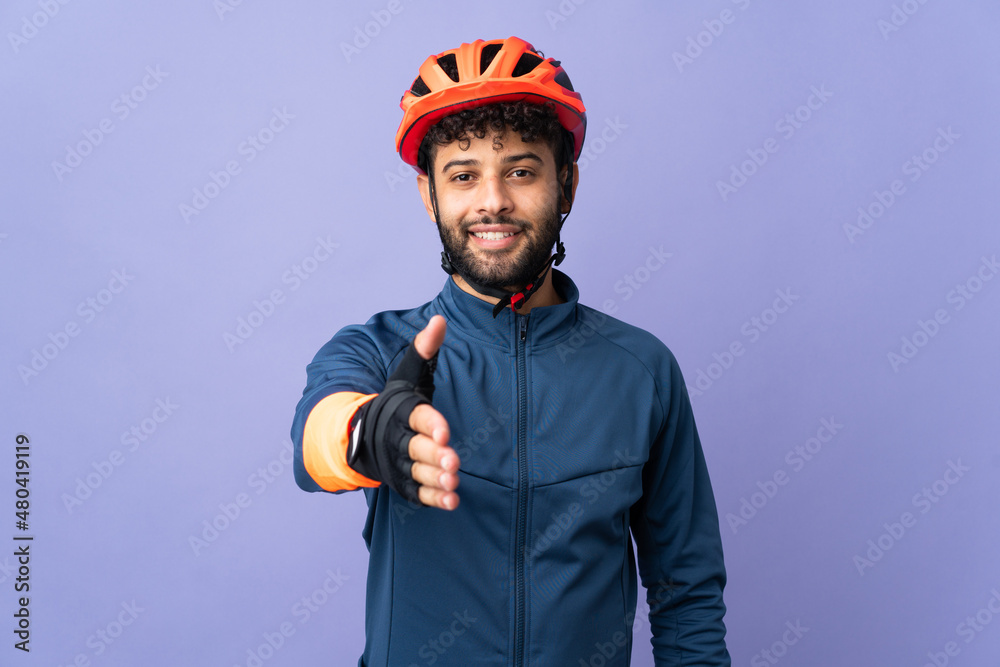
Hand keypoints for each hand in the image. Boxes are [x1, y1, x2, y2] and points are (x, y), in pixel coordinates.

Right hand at [407, 315, 460, 509]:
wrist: (362, 434)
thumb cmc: (394, 402)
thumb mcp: (407, 375)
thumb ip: (424, 350)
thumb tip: (440, 319)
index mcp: (402, 412)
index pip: (418, 416)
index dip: (431, 425)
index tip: (445, 433)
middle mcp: (398, 438)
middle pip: (417, 448)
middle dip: (435, 455)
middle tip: (453, 462)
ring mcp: (399, 463)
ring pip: (418, 472)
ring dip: (435, 479)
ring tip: (453, 483)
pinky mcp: (403, 482)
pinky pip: (418, 492)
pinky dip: (433, 498)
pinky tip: (452, 500)